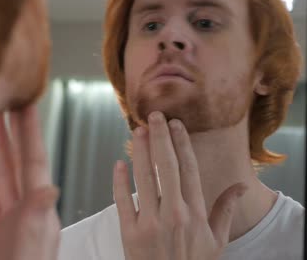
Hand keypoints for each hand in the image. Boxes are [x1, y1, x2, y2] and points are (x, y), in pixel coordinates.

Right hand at [0, 105, 60, 259]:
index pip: (34, 160)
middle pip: (19, 161)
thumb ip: (39, 214)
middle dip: (14, 132)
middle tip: (8, 102)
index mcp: (38, 206)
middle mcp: (28, 207)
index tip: (28, 103)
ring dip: (1, 149)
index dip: (30, 132)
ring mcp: (14, 218)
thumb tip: (50, 187)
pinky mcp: (1, 230)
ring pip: (6, 176)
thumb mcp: (33, 243)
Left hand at [113, 111, 246, 259]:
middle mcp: (174, 214)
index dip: (181, 143)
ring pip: (143, 178)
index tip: (176, 124)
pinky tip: (119, 164)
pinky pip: (122, 201)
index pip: (188, 169)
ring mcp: (151, 223)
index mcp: (196, 212)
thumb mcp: (216, 241)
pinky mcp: (130, 233)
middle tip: (155, 116)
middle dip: (160, 137)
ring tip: (137, 131)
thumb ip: (225, 210)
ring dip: (139, 152)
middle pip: (166, 166)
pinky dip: (119, 181)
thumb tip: (239, 185)